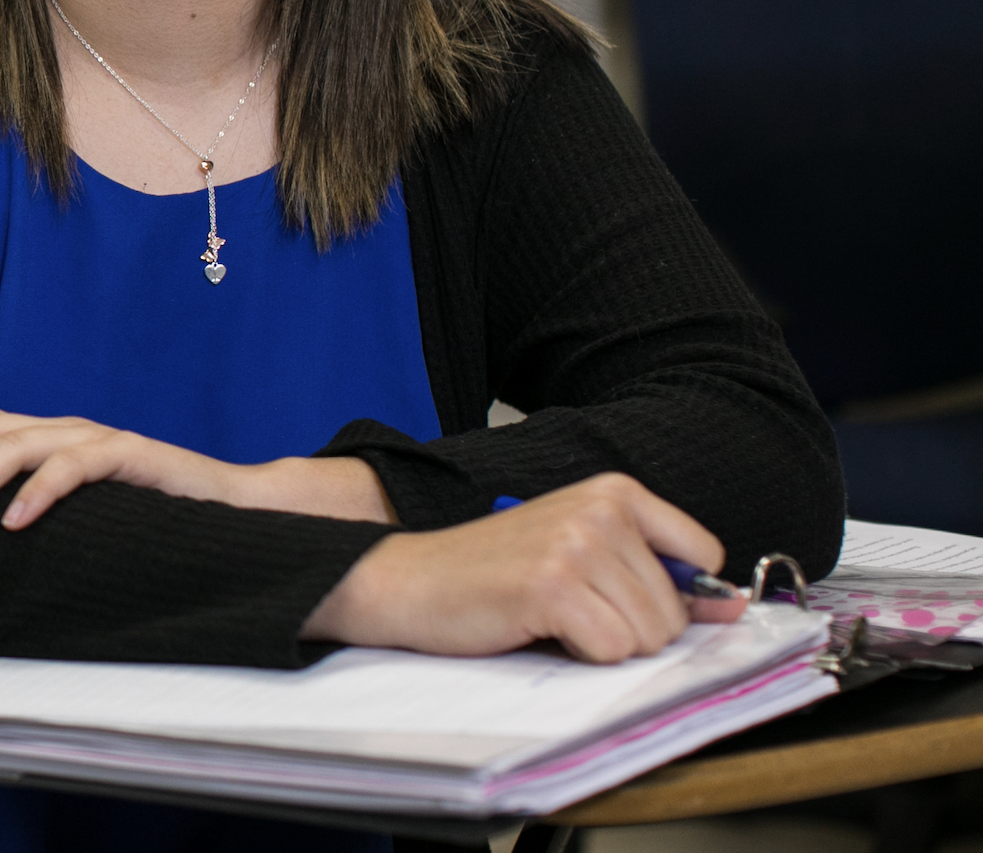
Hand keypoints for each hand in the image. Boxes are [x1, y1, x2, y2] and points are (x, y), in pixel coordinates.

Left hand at [0, 403, 393, 534]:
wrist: (225, 510)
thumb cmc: (135, 517)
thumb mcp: (63, 514)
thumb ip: (16, 508)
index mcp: (35, 434)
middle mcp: (57, 427)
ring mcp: (93, 439)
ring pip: (15, 446)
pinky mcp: (130, 457)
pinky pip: (75, 468)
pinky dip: (38, 492)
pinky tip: (13, 523)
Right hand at [302, 473, 743, 663]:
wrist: (411, 580)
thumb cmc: (495, 572)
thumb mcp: (581, 555)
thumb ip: (656, 575)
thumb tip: (733, 606)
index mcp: (614, 491)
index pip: (703, 555)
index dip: (670, 594)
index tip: (619, 595)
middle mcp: (601, 510)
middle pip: (676, 610)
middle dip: (628, 627)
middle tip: (566, 606)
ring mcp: (577, 545)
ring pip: (649, 635)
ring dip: (602, 642)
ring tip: (550, 615)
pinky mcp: (553, 586)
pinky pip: (611, 650)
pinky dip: (578, 653)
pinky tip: (536, 626)